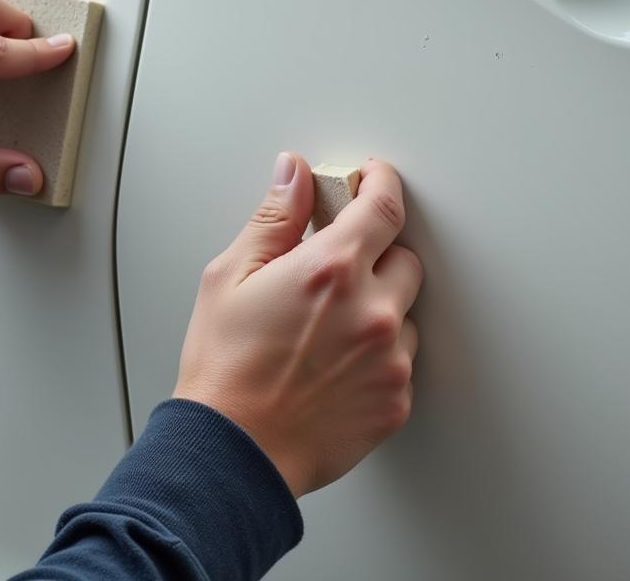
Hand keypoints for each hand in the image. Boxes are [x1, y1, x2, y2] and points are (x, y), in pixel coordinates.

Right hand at [173, 155, 422, 497]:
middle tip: (332, 270)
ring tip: (326, 329)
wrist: (233, 453)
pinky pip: (401, 359)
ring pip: (405, 311)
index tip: (374, 178)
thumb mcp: (230, 275)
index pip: (384, 206)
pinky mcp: (396, 400)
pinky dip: (378, 353)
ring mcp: (390, 359)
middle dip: (374, 253)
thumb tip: (294, 174)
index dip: (381, 182)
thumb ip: (274, 217)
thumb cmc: (225, 368)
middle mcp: (372, 310)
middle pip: (405, 257)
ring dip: (378, 307)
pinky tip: (334, 363)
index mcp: (332, 269)